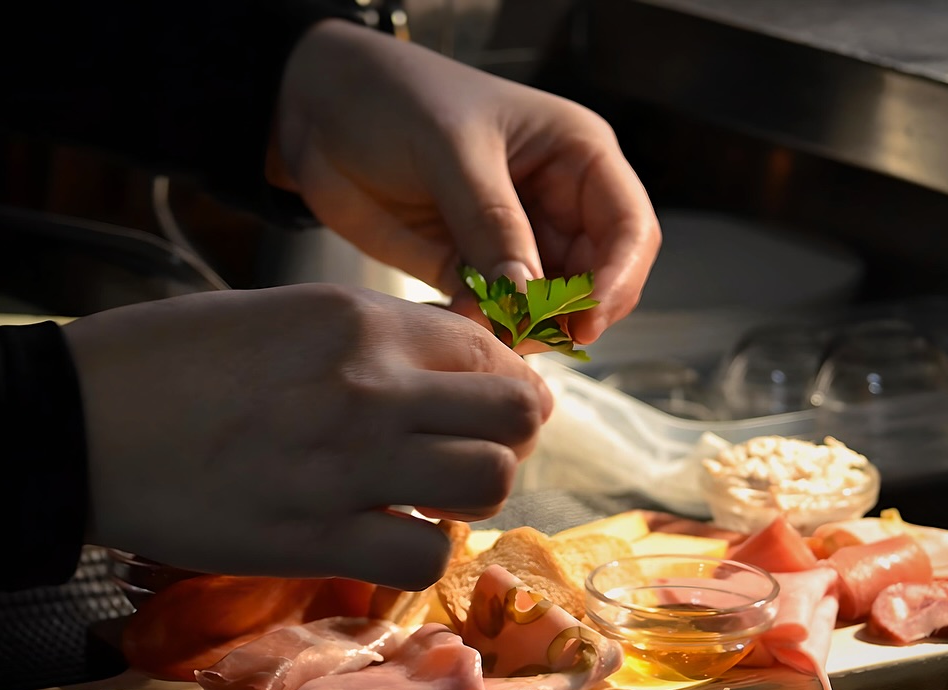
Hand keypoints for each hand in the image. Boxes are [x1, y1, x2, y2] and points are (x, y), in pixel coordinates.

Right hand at [62, 284, 550, 589]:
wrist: (78, 422)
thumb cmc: (166, 361)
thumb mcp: (280, 314)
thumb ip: (369, 340)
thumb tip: (442, 373)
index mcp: (360, 320)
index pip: (490, 348)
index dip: (499, 381)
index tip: (477, 406)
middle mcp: (371, 386)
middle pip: (516, 414)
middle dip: (508, 437)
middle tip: (468, 453)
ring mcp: (348, 465)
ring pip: (487, 484)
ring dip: (470, 497)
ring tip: (427, 499)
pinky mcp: (315, 539)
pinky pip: (423, 558)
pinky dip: (417, 554)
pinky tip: (383, 540)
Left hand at [268, 19, 660, 346]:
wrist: (317, 109)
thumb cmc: (394, 98)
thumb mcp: (451, 151)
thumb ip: (492, 224)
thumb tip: (531, 297)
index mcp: (577, 155)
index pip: (630, 229)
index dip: (616, 280)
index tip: (582, 321)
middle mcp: (557, 201)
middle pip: (598, 280)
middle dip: (567, 315)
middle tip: (519, 333)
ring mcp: (515, 240)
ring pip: (548, 308)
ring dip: (522, 329)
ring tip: (476, 325)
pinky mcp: (471, 269)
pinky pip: (496, 316)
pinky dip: (483, 330)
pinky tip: (453, 322)